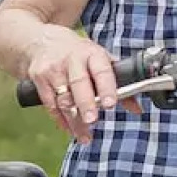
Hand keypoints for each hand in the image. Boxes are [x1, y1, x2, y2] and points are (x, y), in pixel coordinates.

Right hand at [23, 28, 137, 142]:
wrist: (43, 40)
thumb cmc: (79, 53)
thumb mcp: (100, 59)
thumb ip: (119, 82)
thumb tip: (137, 108)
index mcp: (92, 53)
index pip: (102, 70)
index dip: (106, 87)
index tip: (110, 104)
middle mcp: (72, 60)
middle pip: (79, 83)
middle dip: (86, 103)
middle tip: (92, 120)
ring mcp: (53, 69)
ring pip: (63, 98)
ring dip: (74, 120)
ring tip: (85, 136)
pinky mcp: (39, 79)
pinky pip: (50, 103)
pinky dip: (60, 119)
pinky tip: (70, 129)